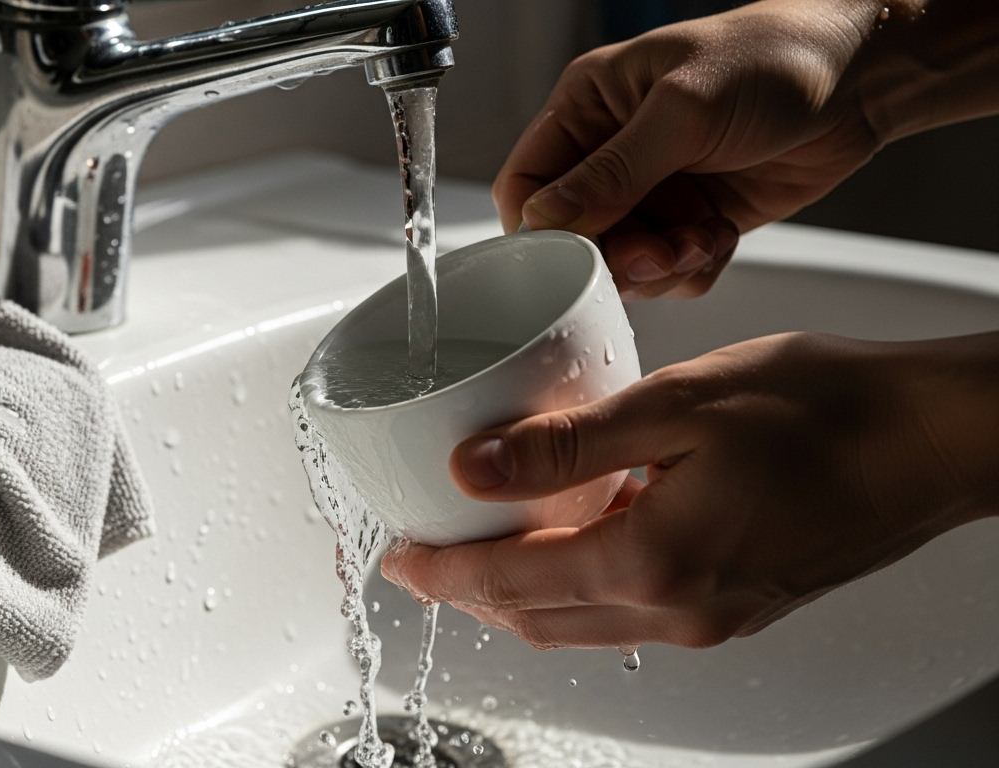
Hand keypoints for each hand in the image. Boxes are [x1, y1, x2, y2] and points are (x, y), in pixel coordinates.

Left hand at [381, 333, 998, 649]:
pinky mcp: (738, 604)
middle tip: (426, 551)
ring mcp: (712, 617)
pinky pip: (632, 609)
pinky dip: (582, 584)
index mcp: (651, 565)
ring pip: (584, 621)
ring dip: (524, 591)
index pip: (508, 586)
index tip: (396, 556)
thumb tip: (471, 470)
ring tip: (486, 544)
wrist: (935, 441)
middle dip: (471, 590)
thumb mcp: (678, 406)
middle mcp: (677, 611)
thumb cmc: (827, 412)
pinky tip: (578, 535)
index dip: (441, 572)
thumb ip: (567, 443)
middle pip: (537, 618)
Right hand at [495, 0, 891, 299]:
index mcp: (589, 106)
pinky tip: (720, 237)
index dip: (542, 229)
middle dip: (614, 255)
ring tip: (699, 237)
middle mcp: (613, 151)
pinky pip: (668, 271)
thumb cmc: (776, 58)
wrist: (865, 76)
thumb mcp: (685, 110)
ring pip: (621, 262)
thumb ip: (613, 171)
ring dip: (659, 266)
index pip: (528, 185)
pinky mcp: (693, 219)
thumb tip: (547, 218)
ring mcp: (654, 189)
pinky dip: (692, 268)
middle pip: (574, 237)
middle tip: (654, 254)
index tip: (576, 253)